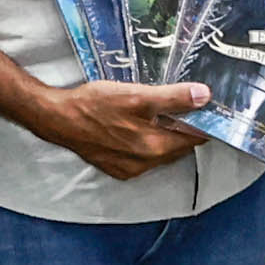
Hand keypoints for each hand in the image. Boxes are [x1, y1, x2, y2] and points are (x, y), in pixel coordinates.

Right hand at [49, 78, 205, 180]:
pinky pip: (144, 158)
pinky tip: (136, 127)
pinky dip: (147, 144)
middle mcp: (147, 163)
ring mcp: (131, 169)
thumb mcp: (137, 95)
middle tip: (181, 106)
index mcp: (156, 146)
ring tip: (158, 115)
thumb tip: (204, 96)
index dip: (203, 122)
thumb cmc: (95, 105)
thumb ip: (173, 98)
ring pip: (162, 152)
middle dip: (184, 128)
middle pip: (180, 146)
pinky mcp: (118, 169)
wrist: (58, 119)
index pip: (195, 138)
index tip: (206, 108)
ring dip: (165, 136)